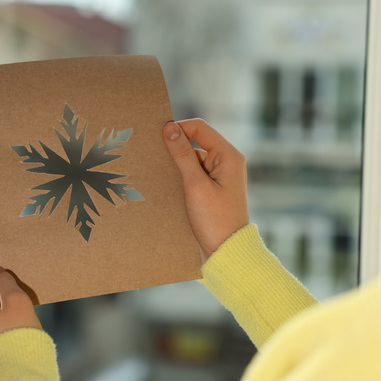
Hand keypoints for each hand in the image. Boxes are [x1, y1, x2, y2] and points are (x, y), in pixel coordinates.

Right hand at [162, 119, 248, 260]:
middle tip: (152, 154)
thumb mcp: (195, 185)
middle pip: (195, 141)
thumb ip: (182, 155)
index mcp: (228, 156)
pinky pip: (193, 173)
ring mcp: (219, 175)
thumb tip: (169, 128)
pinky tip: (166, 184)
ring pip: (191, 158)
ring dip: (175, 163)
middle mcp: (226, 161)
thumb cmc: (215, 220)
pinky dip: (179, 176)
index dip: (177, 128)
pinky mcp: (212, 188)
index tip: (155, 136)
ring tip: (157, 172)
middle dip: (174, 147)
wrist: (227, 252)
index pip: (199, 128)